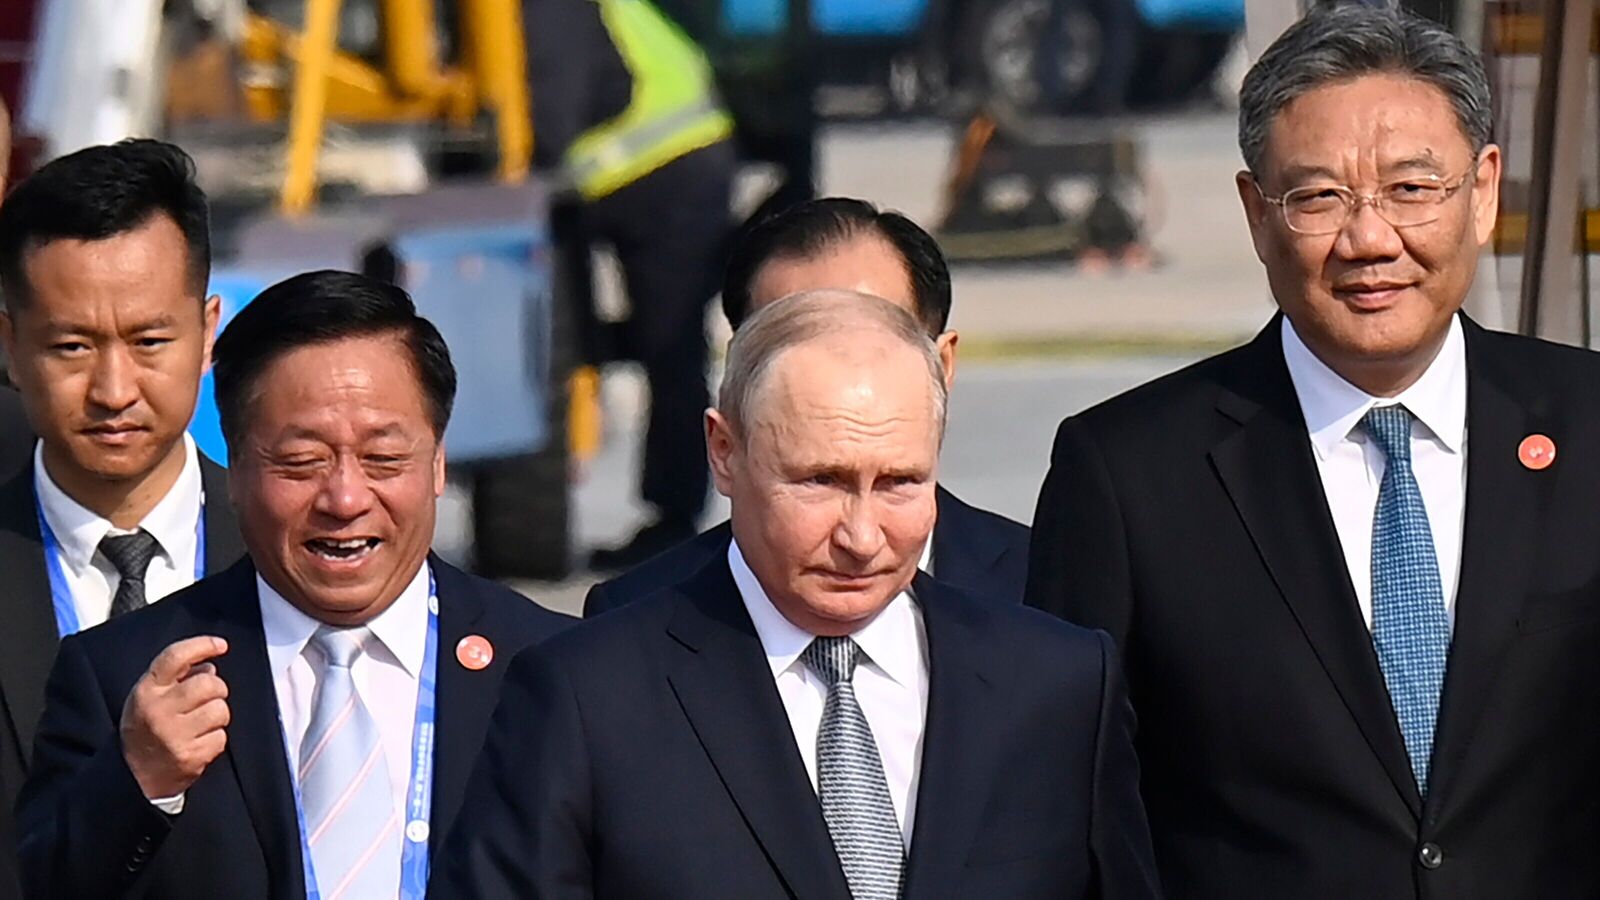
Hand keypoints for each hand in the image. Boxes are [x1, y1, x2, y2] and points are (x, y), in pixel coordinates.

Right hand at [120, 636, 230, 799]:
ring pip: (220, 710)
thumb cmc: (146, 730)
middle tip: (207, 699)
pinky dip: (215, 739)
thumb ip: (176, 677)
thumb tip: (209, 667)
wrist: (132, 776)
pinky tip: (198, 742)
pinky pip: (221, 737)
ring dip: (217, 715)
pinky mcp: (190, 756)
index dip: (201, 645)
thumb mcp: (149, 697)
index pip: (175, 657)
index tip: (219, 645)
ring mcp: (174, 735)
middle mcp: (159, 711)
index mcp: (146, 691)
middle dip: (216, 689)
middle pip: (210, 684)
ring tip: (199, 724)